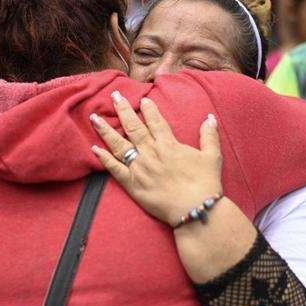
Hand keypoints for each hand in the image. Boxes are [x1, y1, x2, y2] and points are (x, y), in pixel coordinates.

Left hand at [90, 92, 221, 226]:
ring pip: (118, 145)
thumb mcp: (212, 156)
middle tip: (114, 96)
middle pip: (133, 127)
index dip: (148, 109)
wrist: (195, 209)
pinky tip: (93, 149)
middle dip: (122, 109)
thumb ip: (209, 135)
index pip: (155, 121)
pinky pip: (114, 169)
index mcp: (168, 145)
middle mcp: (151, 153)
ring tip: (94, 118)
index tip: (142, 99)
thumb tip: (210, 117)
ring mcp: (139, 168)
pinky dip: (103, 159)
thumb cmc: (205, 183)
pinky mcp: (132, 185)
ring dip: (105, 130)